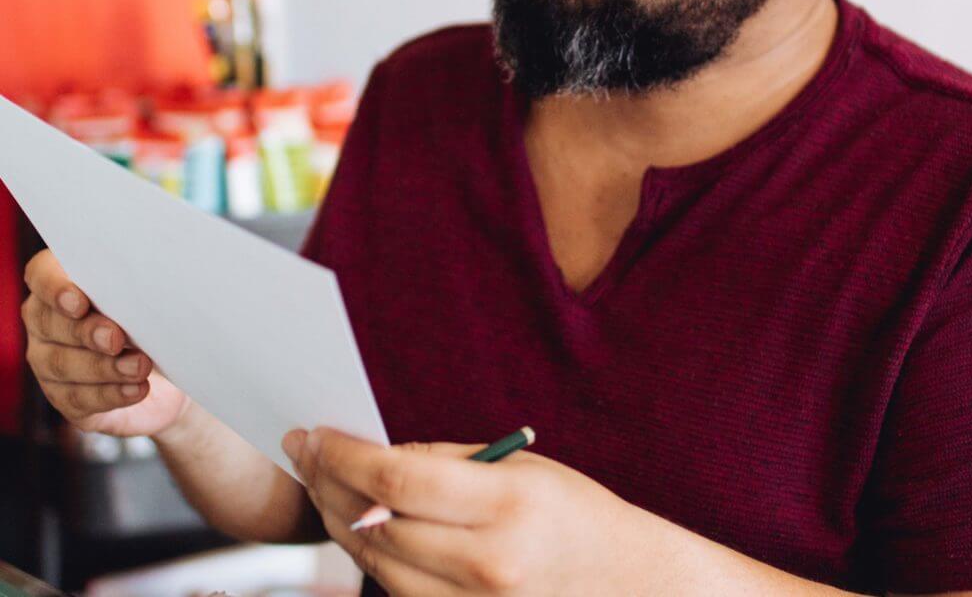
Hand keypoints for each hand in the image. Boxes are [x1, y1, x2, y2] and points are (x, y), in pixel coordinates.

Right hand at [22, 249, 188, 436]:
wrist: (163, 362)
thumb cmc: (150, 311)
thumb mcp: (147, 293)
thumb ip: (137, 284)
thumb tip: (153, 281)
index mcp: (60, 282)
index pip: (42, 275)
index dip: (55, 288)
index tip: (80, 303)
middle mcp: (45, 321)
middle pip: (51, 324)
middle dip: (86, 332)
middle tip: (116, 338)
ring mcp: (48, 361)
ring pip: (63, 365)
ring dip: (105, 367)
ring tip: (140, 366)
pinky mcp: (65, 396)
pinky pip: (79, 398)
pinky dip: (111, 394)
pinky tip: (136, 389)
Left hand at [282, 427, 658, 595]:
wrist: (626, 585)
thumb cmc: (573, 513)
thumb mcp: (518, 467)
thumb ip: (444, 462)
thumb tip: (374, 456)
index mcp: (506, 506)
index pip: (397, 478)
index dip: (343, 454)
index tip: (314, 434)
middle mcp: (488, 565)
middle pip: (375, 524)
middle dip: (326, 483)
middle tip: (301, 452)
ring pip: (376, 565)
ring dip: (337, 520)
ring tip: (318, 484)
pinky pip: (398, 594)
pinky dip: (370, 557)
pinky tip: (356, 523)